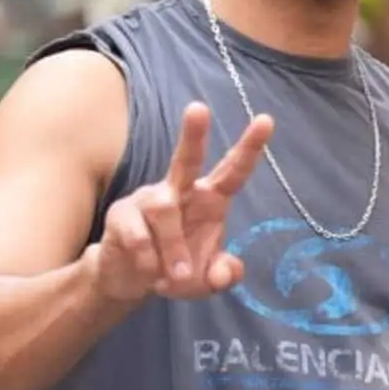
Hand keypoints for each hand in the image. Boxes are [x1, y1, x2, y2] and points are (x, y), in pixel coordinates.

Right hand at [91, 102, 274, 307]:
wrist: (127, 281)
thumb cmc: (173, 271)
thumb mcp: (204, 281)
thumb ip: (222, 276)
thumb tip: (226, 273)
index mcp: (208, 200)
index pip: (232, 172)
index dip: (249, 149)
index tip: (266, 120)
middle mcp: (179, 192)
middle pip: (186, 159)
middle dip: (193, 135)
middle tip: (198, 108)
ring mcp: (147, 201)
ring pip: (163, 210)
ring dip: (173, 247)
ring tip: (176, 277)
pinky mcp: (121, 215)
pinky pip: (138, 234)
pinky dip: (148, 260)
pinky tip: (149, 273)